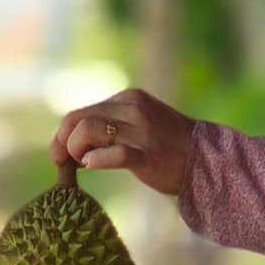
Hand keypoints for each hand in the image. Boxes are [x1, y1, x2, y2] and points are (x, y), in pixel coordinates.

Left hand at [50, 89, 195, 196]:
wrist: (205, 160)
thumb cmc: (167, 146)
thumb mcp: (138, 123)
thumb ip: (110, 125)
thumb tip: (72, 139)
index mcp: (128, 98)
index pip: (81, 112)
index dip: (64, 133)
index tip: (59, 152)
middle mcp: (132, 109)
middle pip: (78, 120)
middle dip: (63, 142)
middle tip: (63, 161)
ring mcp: (140, 131)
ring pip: (88, 131)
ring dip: (75, 151)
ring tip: (82, 163)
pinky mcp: (146, 155)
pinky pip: (110, 155)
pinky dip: (94, 161)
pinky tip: (92, 166)